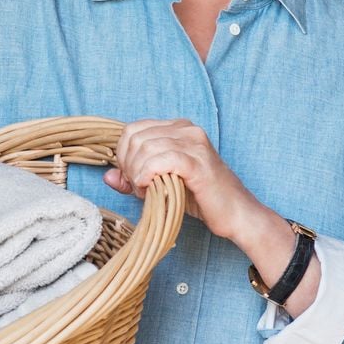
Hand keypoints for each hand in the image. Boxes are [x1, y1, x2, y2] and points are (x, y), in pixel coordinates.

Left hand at [102, 118, 259, 241]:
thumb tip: (108, 176)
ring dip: (138, 174)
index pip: (133, 130)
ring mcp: (194, 143)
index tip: (132, 178)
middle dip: (129, 166)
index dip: (124, 155)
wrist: (236, 214)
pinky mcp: (198, 162)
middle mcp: (186, 129)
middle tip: (140, 187)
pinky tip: (150, 189)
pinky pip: (160, 161)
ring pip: (145, 148)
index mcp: (178, 128)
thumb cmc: (201, 199)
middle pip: (135, 138)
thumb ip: (134, 178)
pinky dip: (147, 176)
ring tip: (147, 191)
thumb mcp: (160, 184)